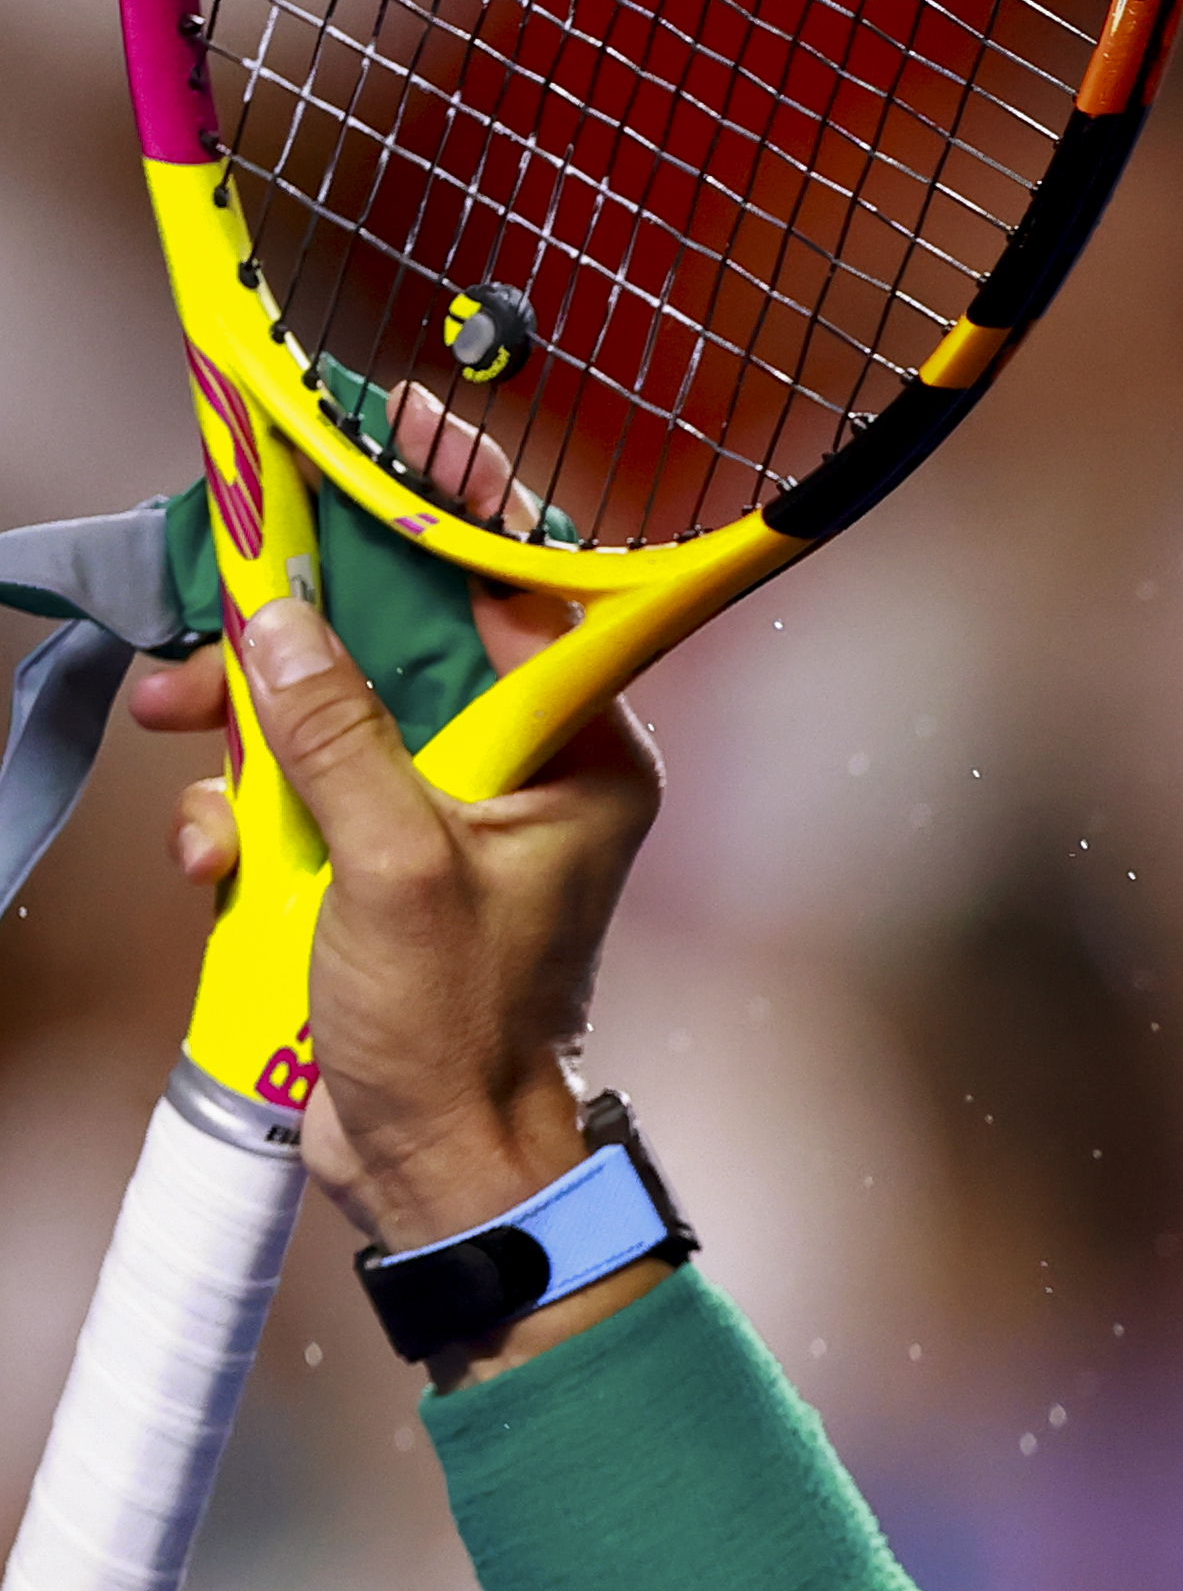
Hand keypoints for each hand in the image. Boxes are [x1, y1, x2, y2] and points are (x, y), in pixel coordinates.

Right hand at [128, 393, 659, 1250]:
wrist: (438, 1165)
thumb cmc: (459, 1031)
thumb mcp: (393, 869)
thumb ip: (334, 733)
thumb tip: (278, 613)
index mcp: (580, 755)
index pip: (521, 593)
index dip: (451, 509)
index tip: (393, 426)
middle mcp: (524, 771)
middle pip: (398, 639)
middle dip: (291, 636)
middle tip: (209, 623)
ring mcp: (444, 814)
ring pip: (325, 710)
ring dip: (246, 736)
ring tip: (193, 751)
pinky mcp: (376, 860)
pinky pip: (293, 789)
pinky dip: (243, 814)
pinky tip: (225, 862)